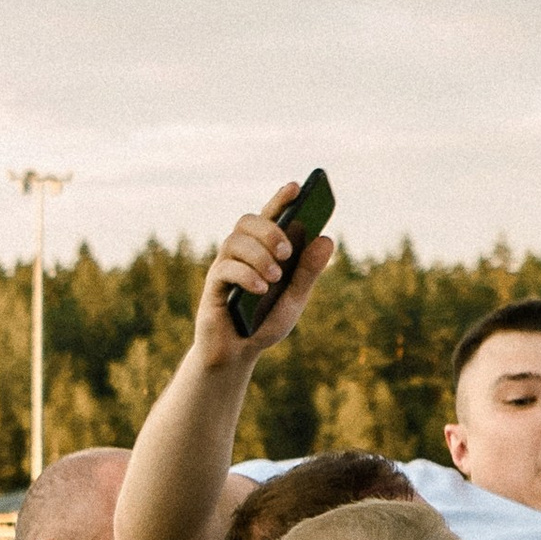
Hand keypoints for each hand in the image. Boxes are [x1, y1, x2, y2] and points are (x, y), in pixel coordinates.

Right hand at [196, 184, 334, 364]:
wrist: (238, 353)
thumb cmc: (264, 322)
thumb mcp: (294, 299)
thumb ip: (308, 271)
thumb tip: (327, 239)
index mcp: (263, 251)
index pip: (271, 216)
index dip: (280, 198)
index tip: (296, 186)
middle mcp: (242, 253)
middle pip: (248, 221)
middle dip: (269, 230)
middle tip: (286, 252)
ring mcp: (225, 267)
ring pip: (234, 240)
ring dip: (258, 255)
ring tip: (275, 276)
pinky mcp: (213, 286)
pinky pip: (224, 268)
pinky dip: (246, 275)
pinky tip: (260, 288)